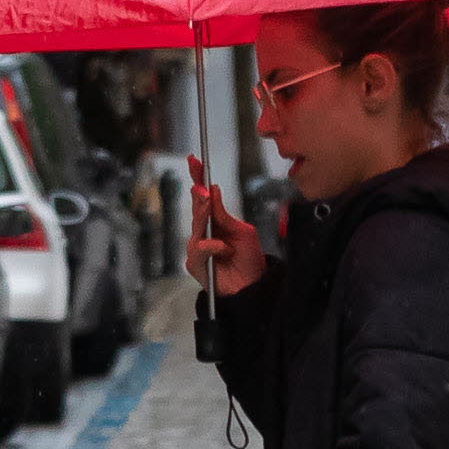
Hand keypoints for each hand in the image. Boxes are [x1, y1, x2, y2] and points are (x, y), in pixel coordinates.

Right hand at [184, 154, 264, 297]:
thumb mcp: (242, 231)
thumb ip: (225, 214)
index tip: (194, 160)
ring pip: (196, 228)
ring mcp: (198, 249)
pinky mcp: (197, 265)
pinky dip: (212, 246)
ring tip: (206, 202)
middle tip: (200, 183)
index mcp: (215, 222)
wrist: (254, 287)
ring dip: (202, 214)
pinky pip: (200, 250)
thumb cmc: (249, 260)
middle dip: (198, 194)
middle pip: (196, 209)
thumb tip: (212, 190)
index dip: (198, 179)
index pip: (204, 198)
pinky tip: (223, 247)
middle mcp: (203, 234)